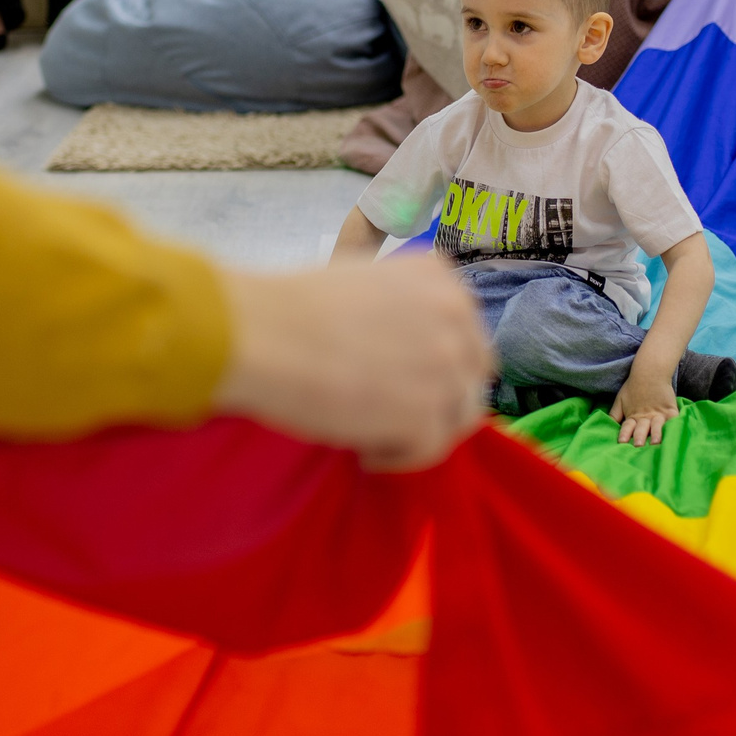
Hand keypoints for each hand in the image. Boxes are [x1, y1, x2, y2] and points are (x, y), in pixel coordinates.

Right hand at [213, 253, 490, 470]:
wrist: (264, 333)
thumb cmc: (293, 307)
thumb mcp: (364, 281)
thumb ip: (403, 307)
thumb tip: (406, 350)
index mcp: (441, 278)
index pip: (465, 332)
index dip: (437, 361)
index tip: (400, 376)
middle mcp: (456, 317)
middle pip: (471, 375)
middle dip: (439, 396)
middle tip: (394, 412)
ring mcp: (448, 367)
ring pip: (459, 416)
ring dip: (424, 428)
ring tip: (376, 434)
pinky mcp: (428, 415)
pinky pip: (430, 449)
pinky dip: (398, 457)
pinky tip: (363, 452)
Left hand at [610, 367, 679, 446]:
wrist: (650, 371)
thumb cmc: (633, 387)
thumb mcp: (620, 400)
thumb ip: (614, 414)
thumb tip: (606, 426)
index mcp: (632, 416)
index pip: (627, 427)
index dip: (625, 434)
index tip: (621, 442)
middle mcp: (645, 416)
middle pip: (642, 428)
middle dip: (640, 436)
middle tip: (638, 445)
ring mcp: (659, 414)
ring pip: (657, 426)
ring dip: (656, 434)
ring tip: (656, 442)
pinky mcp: (671, 410)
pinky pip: (673, 420)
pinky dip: (674, 426)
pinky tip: (673, 433)